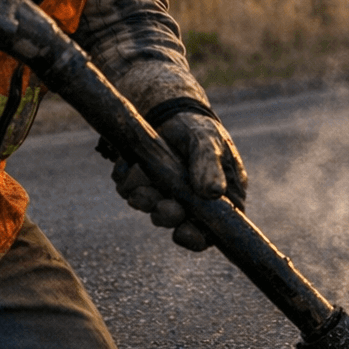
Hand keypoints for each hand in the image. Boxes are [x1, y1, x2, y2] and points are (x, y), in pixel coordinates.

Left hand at [112, 110, 247, 250]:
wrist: (170, 111)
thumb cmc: (198, 128)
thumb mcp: (207, 142)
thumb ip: (209, 166)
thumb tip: (213, 193)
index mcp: (221, 198)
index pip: (212, 230)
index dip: (197, 238)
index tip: (182, 232)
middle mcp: (195, 203)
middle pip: (181, 225)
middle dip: (167, 215)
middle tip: (161, 206)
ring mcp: (168, 196)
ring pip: (153, 210)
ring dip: (144, 197)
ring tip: (140, 173)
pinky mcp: (146, 187)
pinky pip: (131, 193)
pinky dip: (128, 181)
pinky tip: (130, 163)